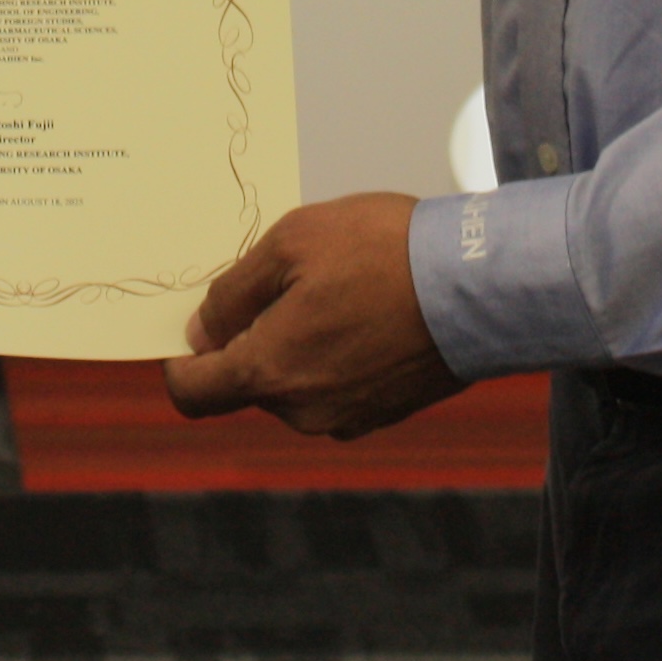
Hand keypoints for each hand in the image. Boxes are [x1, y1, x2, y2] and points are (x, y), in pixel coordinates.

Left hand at [162, 194, 465, 439]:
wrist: (480, 284)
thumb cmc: (385, 254)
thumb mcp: (291, 243)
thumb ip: (233, 292)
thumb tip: (201, 330)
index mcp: (270, 373)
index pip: (193, 393)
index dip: (181, 362)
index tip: (189, 330)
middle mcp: (304, 410)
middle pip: (247, 382)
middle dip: (250, 338)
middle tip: (279, 281)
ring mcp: (348, 417)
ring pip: (294, 384)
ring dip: (296, 344)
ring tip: (332, 287)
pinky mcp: (385, 412)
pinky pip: (335, 387)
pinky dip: (335, 356)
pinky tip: (362, 310)